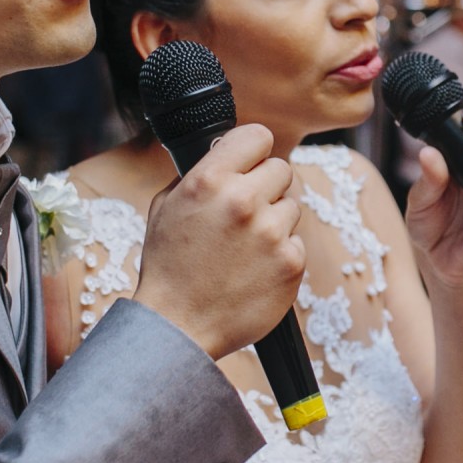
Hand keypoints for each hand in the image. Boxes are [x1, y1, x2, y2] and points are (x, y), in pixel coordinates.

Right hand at [135, 123, 303, 359]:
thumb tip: (226, 153)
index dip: (253, 150)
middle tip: (245, 213)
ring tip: (244, 248)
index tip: (250, 161)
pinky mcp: (291, 262)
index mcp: (209, 181)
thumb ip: (200, 175)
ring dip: (274, 222)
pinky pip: (296, 243)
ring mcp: (271, 233)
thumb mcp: (166, 207)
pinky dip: (281, 254)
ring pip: (291, 207)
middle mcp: (243, 200)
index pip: (257, 135)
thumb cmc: (169, 267)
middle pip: (281, 168)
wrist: (179, 327)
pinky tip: (254, 270)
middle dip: (266, 187)